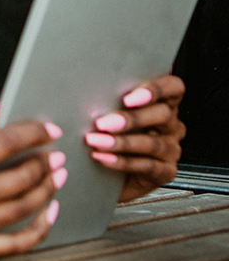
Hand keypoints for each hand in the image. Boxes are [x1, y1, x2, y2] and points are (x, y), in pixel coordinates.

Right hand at [0, 111, 65, 260]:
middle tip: (56, 154)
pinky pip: (15, 244)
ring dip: (46, 189)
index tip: (49, 129)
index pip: (0, 146)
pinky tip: (51, 211)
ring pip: (21, 208)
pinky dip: (39, 228)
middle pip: (16, 179)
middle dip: (43, 163)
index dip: (30, 135)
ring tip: (57, 175)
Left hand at [85, 74, 185, 201]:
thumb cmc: (111, 132)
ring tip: (96, 141)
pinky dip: (123, 162)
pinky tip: (104, 157)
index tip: (128, 98)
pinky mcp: (166, 172)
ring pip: (153, 143)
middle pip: (163, 115)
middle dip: (131, 119)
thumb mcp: (112, 112)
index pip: (174, 87)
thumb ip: (110, 100)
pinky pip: (148, 166)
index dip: (156, 90)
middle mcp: (171, 125)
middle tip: (102, 123)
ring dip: (121, 142)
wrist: (112, 173)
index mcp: (163, 103)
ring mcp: (171, 149)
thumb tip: (87, 91)